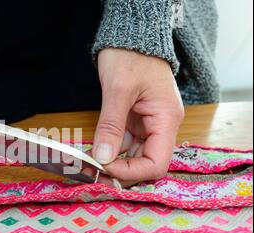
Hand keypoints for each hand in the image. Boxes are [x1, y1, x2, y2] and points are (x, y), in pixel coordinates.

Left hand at [92, 48, 183, 186]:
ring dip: (114, 162)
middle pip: (146, 163)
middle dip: (122, 171)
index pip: (157, 163)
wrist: (130, 36)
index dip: (132, 172)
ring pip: (134, 155)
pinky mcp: (135, 121)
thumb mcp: (118, 90)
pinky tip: (94, 152)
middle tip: (94, 173)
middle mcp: (161, 126)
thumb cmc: (129, 56)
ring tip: (90, 165)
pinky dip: (110, 149)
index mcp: (166, 119)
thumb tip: (103, 159)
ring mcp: (148, 124)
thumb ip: (111, 126)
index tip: (104, 168)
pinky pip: (124, 143)